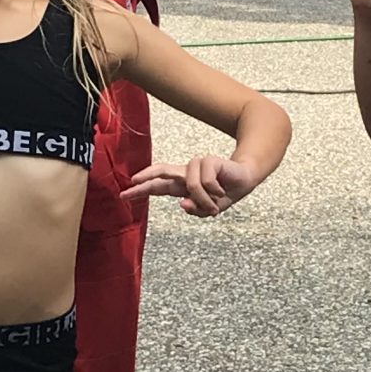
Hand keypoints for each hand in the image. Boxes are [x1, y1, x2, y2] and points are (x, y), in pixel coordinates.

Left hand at [123, 153, 265, 215]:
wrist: (246, 179)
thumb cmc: (225, 193)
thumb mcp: (210, 209)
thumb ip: (197, 210)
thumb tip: (183, 204)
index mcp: (182, 186)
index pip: (159, 186)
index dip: (142, 190)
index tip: (124, 195)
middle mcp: (186, 175)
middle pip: (162, 173)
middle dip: (146, 179)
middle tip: (131, 183)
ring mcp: (197, 166)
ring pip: (191, 185)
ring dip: (205, 198)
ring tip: (216, 202)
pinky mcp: (209, 161)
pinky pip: (206, 181)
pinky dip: (215, 190)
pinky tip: (222, 190)